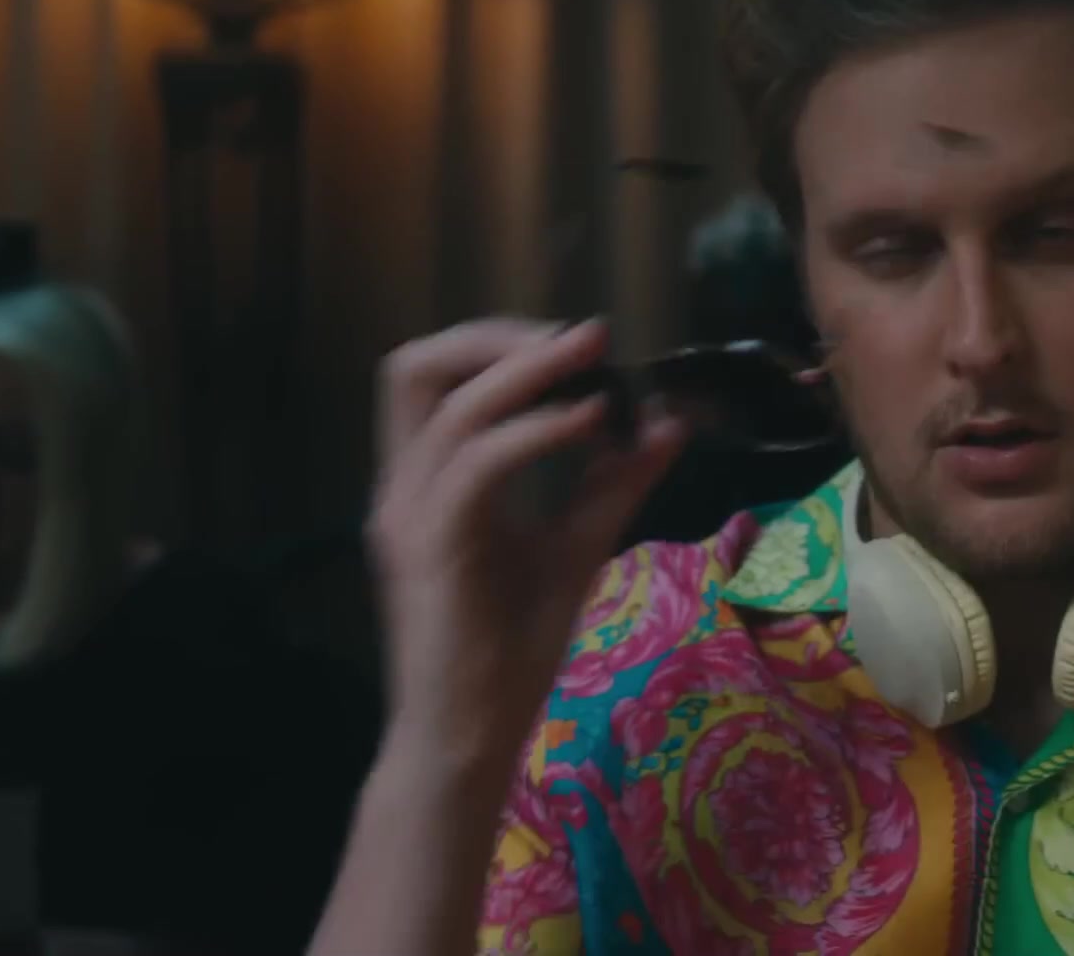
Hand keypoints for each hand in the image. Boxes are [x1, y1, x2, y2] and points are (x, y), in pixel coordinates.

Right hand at [366, 318, 684, 768]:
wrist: (471, 737)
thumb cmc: (511, 653)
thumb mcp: (577, 547)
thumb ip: (614, 483)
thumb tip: (667, 422)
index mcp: (430, 481)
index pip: (439, 377)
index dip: (506, 345)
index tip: (588, 350)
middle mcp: (406, 486)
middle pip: (416, 366)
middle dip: (500, 337)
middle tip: (584, 341)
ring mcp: (409, 514)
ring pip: (446, 403)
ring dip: (528, 370)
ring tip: (598, 368)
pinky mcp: (431, 547)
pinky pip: (475, 462)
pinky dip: (537, 430)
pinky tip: (590, 426)